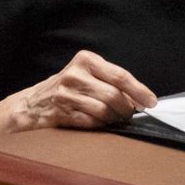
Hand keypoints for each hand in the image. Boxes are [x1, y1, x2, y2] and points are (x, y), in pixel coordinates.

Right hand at [9, 50, 157, 130]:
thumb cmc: (69, 87)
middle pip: (113, 95)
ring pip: (103, 110)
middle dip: (127, 108)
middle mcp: (75, 74)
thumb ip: (111, 81)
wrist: (32, 104)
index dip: (139, 91)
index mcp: (86, 60)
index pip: (120, 76)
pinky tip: (101, 123)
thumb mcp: (88, 74)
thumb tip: (140, 98)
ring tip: (116, 119)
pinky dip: (101, 125)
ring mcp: (66, 93)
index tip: (151, 102)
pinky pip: (90, 122)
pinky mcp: (60, 112)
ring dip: (115, 118)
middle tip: (130, 114)